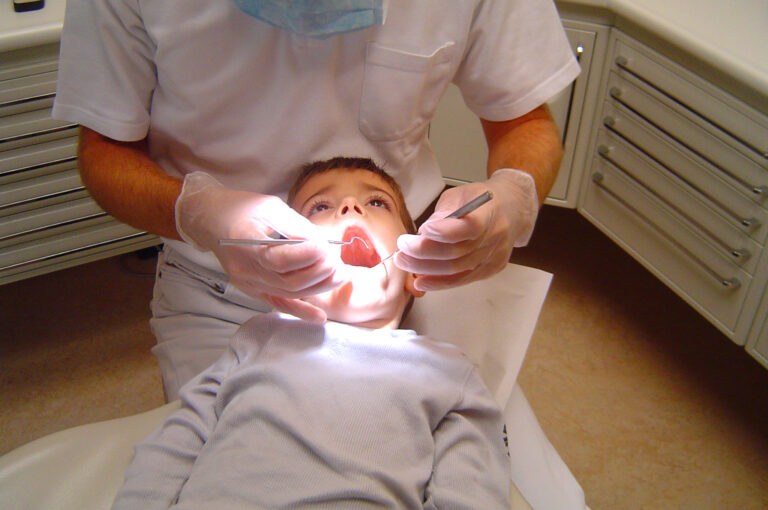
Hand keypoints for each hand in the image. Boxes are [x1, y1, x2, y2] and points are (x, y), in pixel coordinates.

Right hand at [175, 172, 343, 321]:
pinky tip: (319, 317)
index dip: (308, 256)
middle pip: (288, 281)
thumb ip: (297, 227)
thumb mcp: (271, 208)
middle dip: (320, 273)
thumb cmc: (244, 208)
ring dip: (317, 287)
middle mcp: (245, 268)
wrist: (213, 220)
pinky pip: (277, 303)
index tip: (326, 247)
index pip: (281, 259)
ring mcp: (247, 282)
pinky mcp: (252, 289)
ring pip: (288, 293)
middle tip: (337, 261)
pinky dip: (299, 311)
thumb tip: (326, 244)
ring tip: (339, 276)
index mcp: (246, 241)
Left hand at [393, 169, 538, 290]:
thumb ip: (442, 214)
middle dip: (423, 253)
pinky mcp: (490, 269)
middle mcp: (495, 237)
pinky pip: (462, 280)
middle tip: (401, 248)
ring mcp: (494, 256)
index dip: (444, 231)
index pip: (469, 226)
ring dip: (426, 269)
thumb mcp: (461, 195)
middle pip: (456, 252)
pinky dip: (440, 283)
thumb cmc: (482, 199)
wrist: (513, 208)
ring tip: (404, 262)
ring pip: (456, 269)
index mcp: (490, 212)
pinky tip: (421, 281)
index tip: (421, 230)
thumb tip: (421, 234)